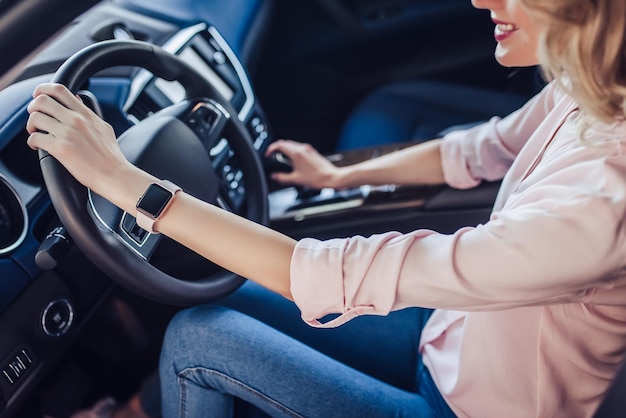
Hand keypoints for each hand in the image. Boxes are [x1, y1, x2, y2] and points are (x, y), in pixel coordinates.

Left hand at [26, 83, 139, 201]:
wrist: (115, 175)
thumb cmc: (111, 157)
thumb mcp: (104, 128)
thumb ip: (89, 113)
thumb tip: (77, 99)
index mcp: (85, 114)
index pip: (59, 89)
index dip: (43, 90)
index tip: (39, 97)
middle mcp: (76, 120)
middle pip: (42, 100)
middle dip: (33, 107)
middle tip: (36, 117)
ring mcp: (68, 134)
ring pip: (35, 118)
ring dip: (31, 125)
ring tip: (36, 133)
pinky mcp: (61, 149)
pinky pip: (35, 138)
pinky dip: (32, 142)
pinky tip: (37, 147)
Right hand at [265, 139, 340, 188]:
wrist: (331, 177)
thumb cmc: (317, 178)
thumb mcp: (296, 180)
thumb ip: (282, 177)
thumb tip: (274, 176)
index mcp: (296, 153)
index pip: (279, 145)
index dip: (270, 149)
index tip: (268, 155)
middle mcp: (302, 148)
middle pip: (285, 143)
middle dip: (276, 148)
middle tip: (272, 156)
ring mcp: (307, 149)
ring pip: (292, 144)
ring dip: (284, 149)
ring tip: (281, 159)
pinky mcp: (312, 152)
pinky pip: (298, 147)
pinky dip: (292, 151)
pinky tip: (293, 161)